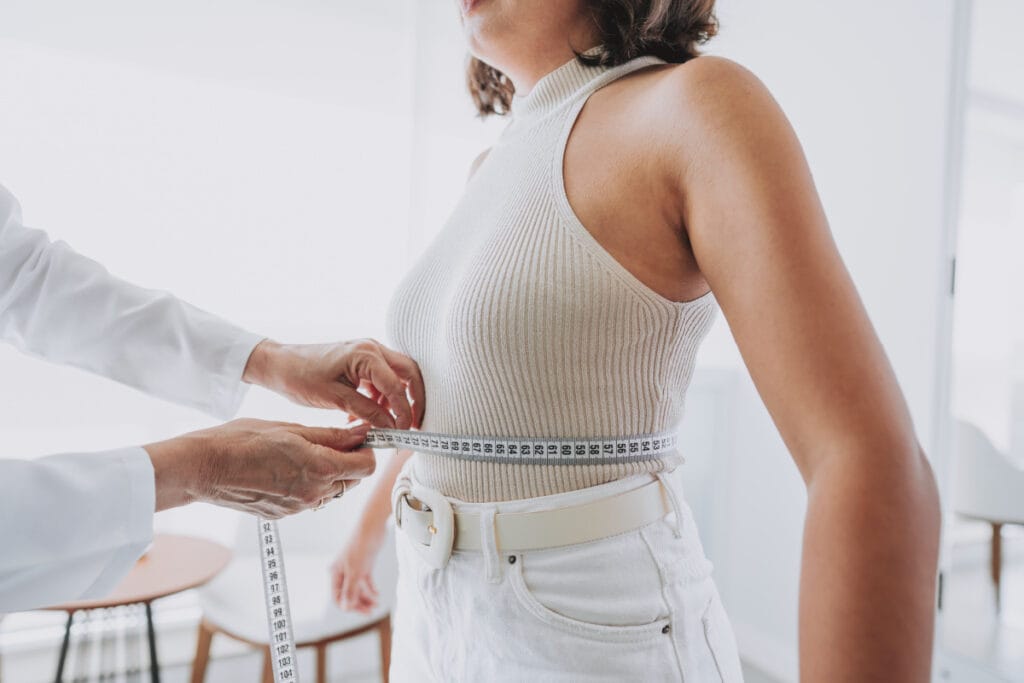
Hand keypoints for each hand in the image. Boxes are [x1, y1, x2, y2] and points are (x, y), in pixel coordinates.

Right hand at [145, 419, 374, 516]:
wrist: (203, 468)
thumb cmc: (242, 440)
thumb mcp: (292, 429)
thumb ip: (332, 435)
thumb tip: (361, 433)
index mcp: (320, 469)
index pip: (367, 466)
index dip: (367, 449)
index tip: (358, 436)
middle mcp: (314, 494)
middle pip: (352, 480)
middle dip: (350, 460)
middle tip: (333, 440)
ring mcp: (298, 508)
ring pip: (332, 491)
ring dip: (331, 473)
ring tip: (306, 452)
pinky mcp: (283, 514)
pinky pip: (310, 499)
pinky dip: (310, 484)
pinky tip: (288, 468)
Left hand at [243, 339, 424, 429]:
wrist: (280, 365)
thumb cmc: (301, 377)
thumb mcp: (335, 399)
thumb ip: (367, 411)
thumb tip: (391, 427)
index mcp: (366, 355)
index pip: (397, 386)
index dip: (404, 411)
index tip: (404, 432)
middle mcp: (372, 348)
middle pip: (409, 373)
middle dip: (415, 400)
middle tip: (414, 425)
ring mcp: (369, 352)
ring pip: (399, 375)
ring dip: (398, 399)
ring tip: (388, 424)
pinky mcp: (363, 361)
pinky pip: (383, 378)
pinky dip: (383, 397)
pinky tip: (370, 415)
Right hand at [330, 526, 384, 612]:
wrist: (372, 527)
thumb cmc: (360, 547)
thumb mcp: (355, 572)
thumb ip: (350, 590)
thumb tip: (345, 608)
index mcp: (335, 573)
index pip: (337, 596)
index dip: (347, 605)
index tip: (360, 611)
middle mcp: (343, 572)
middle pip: (348, 594)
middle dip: (358, 604)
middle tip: (370, 612)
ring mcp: (354, 568)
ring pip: (358, 588)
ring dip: (366, 597)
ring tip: (376, 605)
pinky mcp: (365, 564)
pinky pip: (366, 581)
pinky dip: (371, 588)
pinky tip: (377, 595)